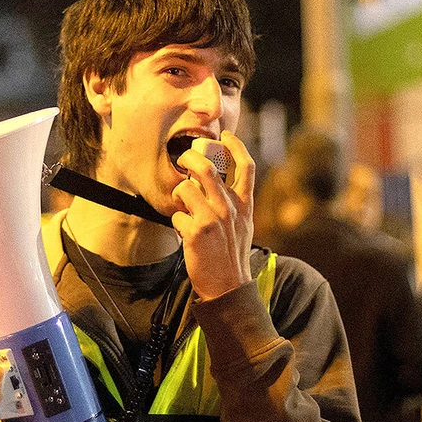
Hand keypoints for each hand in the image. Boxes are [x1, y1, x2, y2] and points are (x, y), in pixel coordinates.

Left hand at [170, 130, 253, 298]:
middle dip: (190, 158)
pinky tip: (184, 234)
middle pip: (207, 168)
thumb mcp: (243, 226)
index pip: (246, 167)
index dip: (235, 146)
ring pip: (184, 189)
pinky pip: (176, 216)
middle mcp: (230, 208)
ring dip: (179, 196)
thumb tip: (214, 185)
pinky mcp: (195, 232)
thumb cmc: (232, 255)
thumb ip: (234, 204)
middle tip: (183, 158)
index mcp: (245, 205)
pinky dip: (176, 224)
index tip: (225, 135)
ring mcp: (212, 219)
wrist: (229, 286)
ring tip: (183, 209)